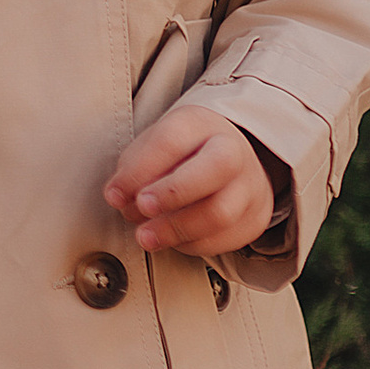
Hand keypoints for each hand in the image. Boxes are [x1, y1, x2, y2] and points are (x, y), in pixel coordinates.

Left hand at [104, 101, 276, 259]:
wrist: (232, 163)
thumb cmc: (183, 154)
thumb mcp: (153, 147)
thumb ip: (134, 168)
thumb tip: (119, 196)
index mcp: (200, 124)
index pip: (172, 140)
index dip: (141, 170)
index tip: (115, 194)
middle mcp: (233, 151)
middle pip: (215, 169)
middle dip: (172, 193)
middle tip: (140, 208)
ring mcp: (249, 186)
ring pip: (220, 213)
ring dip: (175, 229)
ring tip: (146, 235)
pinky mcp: (254, 218)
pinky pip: (222, 239)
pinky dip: (189, 244)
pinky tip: (171, 239)